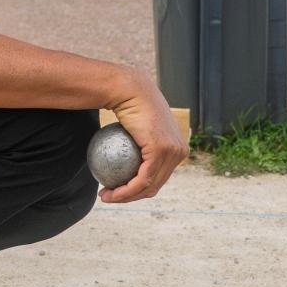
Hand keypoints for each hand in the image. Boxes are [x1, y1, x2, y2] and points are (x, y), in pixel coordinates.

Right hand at [101, 69, 188, 203]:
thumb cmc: (127, 105)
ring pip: (149, 186)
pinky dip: (126, 189)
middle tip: (109, 195)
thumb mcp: (137, 127)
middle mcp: (180, 152)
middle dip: (131, 196)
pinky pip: (142, 179)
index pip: (159, 176)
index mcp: (178, 148)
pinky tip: (110, 191)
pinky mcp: (161, 151)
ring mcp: (173, 151)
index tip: (116, 189)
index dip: (138, 188)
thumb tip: (123, 159)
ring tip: (106, 196)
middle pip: (156, 185)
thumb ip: (138, 143)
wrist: (129, 89)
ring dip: (126, 196)